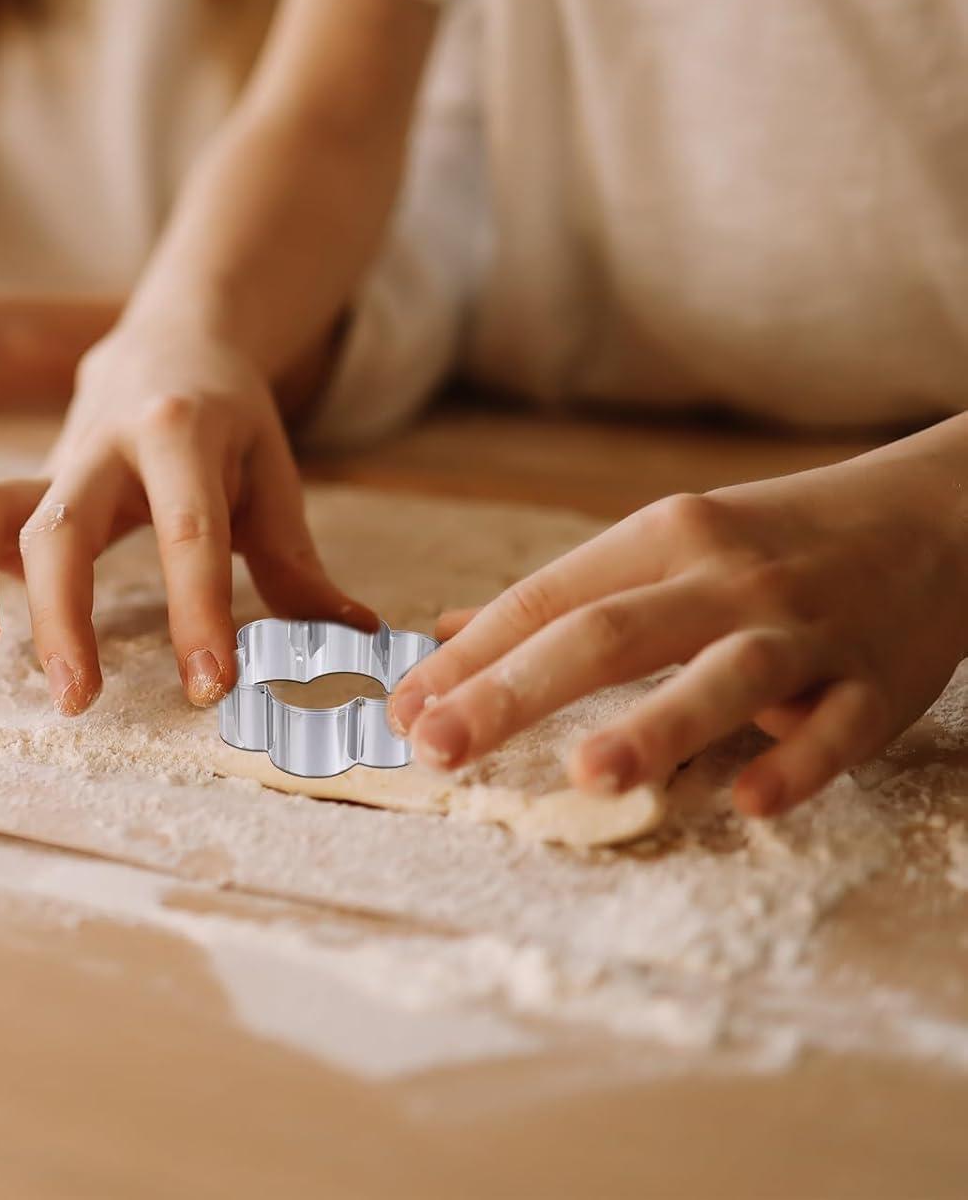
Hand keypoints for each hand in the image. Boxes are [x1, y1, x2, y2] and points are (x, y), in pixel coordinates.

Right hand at [0, 324, 374, 714]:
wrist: (170, 341)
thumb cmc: (228, 418)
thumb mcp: (272, 472)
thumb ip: (296, 559)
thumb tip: (352, 636)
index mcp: (183, 434)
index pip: (190, 531)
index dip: (197, 613)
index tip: (207, 687)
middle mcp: (106, 443)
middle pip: (64, 524)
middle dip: (63, 614)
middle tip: (76, 698)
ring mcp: (54, 460)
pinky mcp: (23, 480)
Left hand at [388, 434, 967, 816]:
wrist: (934, 514)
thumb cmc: (772, 540)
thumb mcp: (666, 543)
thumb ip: (563, 596)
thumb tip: (446, 634)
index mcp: (661, 537)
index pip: (546, 598)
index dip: (470, 654)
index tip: (403, 706)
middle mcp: (722, 576)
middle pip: (608, 634)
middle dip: (515, 691)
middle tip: (438, 746)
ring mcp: (803, 629)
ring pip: (721, 676)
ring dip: (654, 725)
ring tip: (584, 775)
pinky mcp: (878, 681)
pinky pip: (835, 729)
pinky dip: (794, 763)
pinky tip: (747, 802)